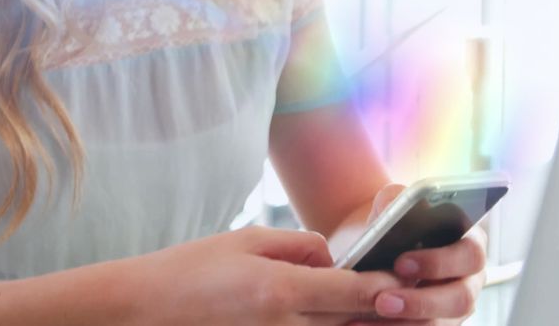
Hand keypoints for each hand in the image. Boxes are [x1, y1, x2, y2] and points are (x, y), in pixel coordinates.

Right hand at [135, 226, 403, 325]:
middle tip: (415, 302)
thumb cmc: (190, 270)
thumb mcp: (246, 240)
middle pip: (352, 322)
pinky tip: (337, 319)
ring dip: (358, 325)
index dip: (386, 287)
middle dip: (384, 312)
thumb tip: (332, 258)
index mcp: (281, 291)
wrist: (144, 310)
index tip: (407, 280)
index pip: (354, 292)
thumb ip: (299, 246)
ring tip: (382, 312)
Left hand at [349, 184, 488, 324]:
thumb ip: (397, 198)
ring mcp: (455, 307)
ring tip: (366, 318)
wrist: (379, 245)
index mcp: (470, 243)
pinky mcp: (437, 322)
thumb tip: (394, 207)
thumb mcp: (394, 202)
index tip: (400, 263)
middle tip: (382, 301)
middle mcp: (470, 279)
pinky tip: (360, 324)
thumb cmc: (395, 222)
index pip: (469, 254)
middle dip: (421, 302)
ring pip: (441, 325)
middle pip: (461, 299)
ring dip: (405, 325)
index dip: (439, 262)